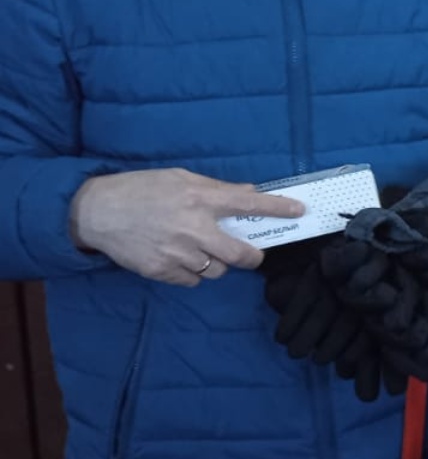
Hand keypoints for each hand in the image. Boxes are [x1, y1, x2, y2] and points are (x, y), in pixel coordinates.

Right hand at [69, 169, 304, 286]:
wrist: (97, 211)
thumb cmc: (141, 189)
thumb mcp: (181, 178)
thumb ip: (217, 188)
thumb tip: (249, 193)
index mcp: (201, 199)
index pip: (250, 204)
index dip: (278, 209)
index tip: (299, 211)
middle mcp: (194, 228)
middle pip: (242, 255)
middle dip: (252, 256)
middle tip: (249, 252)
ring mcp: (179, 253)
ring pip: (218, 271)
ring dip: (218, 263)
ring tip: (202, 249)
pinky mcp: (162, 271)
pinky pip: (193, 280)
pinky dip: (193, 272)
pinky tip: (181, 258)